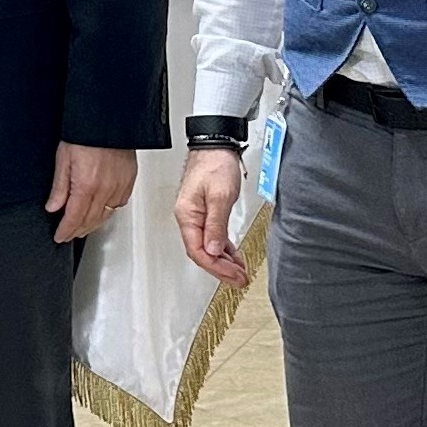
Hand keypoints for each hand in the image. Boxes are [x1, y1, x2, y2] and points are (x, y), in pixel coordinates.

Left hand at [46, 142, 135, 244]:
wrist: (108, 121)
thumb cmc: (85, 134)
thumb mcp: (63, 159)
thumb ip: (59, 187)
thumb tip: (53, 207)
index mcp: (86, 186)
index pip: (74, 217)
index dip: (65, 230)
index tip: (60, 236)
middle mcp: (105, 189)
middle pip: (90, 220)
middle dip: (77, 230)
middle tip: (68, 234)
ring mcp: (119, 186)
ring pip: (106, 215)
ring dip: (93, 225)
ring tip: (82, 228)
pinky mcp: (129, 181)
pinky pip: (119, 205)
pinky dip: (108, 212)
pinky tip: (102, 212)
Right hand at [173, 149, 249, 283]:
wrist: (216, 146)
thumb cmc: (215, 165)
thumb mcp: (220, 196)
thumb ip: (216, 225)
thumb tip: (213, 250)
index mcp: (187, 215)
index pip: (198, 251)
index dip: (216, 267)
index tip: (233, 276)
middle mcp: (189, 218)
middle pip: (201, 253)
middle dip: (220, 269)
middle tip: (239, 279)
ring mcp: (197, 216)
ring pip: (207, 247)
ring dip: (223, 261)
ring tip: (239, 272)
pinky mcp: (206, 212)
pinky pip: (212, 237)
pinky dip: (224, 249)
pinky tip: (233, 256)